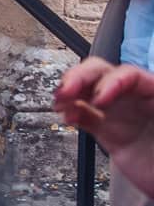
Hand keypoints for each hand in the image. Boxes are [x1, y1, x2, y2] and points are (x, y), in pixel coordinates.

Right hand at [58, 58, 153, 199]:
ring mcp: (120, 114)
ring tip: (59, 103)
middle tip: (65, 92)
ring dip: (70, 91)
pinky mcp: (108, 131)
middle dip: (80, 77)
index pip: (131, 75)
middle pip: (103, 73)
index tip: (101, 100)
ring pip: (88, 90)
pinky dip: (71, 112)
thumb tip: (145, 96)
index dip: (111, 81)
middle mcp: (135, 99)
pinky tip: (65, 117)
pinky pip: (84, 115)